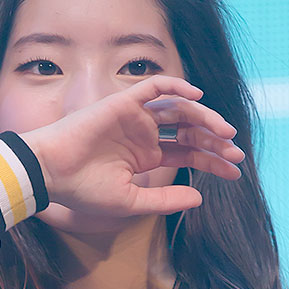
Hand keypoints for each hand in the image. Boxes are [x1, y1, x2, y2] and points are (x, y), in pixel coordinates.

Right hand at [20, 77, 243, 220]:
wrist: (52, 173)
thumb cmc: (84, 191)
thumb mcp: (132, 202)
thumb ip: (166, 198)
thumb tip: (200, 198)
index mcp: (146, 157)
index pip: (188, 154)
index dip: (213, 161)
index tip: (235, 171)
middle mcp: (144, 135)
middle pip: (189, 132)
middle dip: (215, 141)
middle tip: (236, 152)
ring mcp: (136, 117)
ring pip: (179, 110)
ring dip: (204, 118)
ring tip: (224, 132)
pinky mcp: (124, 102)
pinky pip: (156, 87)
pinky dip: (177, 87)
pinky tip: (197, 99)